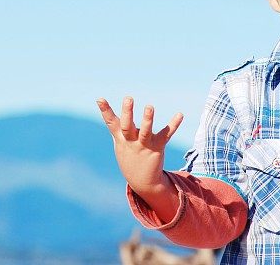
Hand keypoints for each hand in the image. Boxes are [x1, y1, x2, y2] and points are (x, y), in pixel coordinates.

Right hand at [96, 96, 183, 219]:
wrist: (143, 181)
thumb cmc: (130, 157)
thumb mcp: (120, 143)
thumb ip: (116, 127)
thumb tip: (105, 108)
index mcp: (121, 139)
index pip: (111, 123)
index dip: (105, 110)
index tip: (100, 98)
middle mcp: (131, 141)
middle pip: (127, 126)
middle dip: (127, 112)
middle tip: (128, 98)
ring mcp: (144, 145)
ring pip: (145, 132)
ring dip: (147, 119)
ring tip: (149, 107)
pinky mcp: (157, 147)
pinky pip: (166, 135)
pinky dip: (173, 124)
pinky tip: (180, 114)